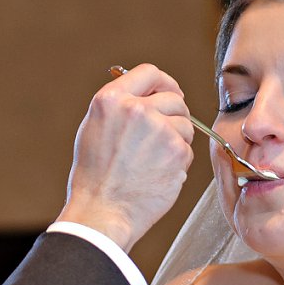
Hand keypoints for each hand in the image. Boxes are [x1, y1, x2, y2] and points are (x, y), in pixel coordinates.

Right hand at [56, 63, 194, 251]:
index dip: (165, 82)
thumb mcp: (96, 128)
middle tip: (164, 137)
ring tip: (154, 161)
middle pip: (175, 99)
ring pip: (185, 125)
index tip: (171, 93)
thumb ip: (120, 106)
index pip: (149, 72)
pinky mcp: (176, 152)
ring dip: (177, 141)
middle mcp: (136, 109)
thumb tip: (149, 94)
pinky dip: (179, 163)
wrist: (101, 212)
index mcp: (110, 99)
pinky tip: (158, 175)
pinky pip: (188, 150)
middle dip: (175, 116)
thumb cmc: (95, 176)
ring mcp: (159, 129)